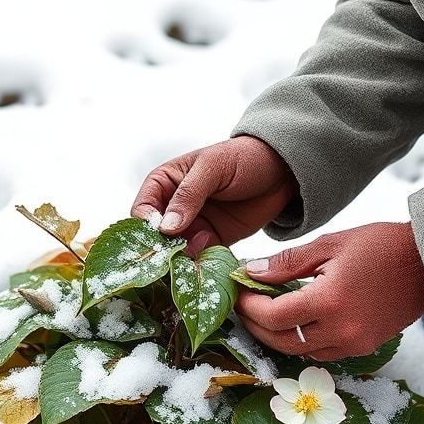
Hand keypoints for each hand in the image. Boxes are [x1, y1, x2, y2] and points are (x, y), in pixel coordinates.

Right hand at [130, 136, 298, 254]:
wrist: (282, 170)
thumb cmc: (243, 157)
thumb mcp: (213, 168)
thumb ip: (188, 195)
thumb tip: (166, 227)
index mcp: (164, 184)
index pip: (142, 211)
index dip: (146, 228)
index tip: (162, 239)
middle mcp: (173, 209)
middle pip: (155, 238)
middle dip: (162, 252)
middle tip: (173, 263)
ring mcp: (192, 227)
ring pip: (175, 253)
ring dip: (182, 262)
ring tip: (195, 265)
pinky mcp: (212, 242)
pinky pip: (199, 259)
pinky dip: (202, 266)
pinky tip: (209, 266)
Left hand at [235, 222, 423, 359]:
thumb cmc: (381, 246)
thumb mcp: (330, 244)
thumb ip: (287, 262)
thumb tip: (251, 272)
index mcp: (328, 302)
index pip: (273, 316)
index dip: (249, 307)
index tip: (239, 294)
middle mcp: (340, 330)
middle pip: (281, 341)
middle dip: (256, 326)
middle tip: (245, 308)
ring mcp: (353, 343)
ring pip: (300, 352)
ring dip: (277, 336)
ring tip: (266, 314)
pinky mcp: (364, 348)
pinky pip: (322, 354)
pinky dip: (303, 342)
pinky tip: (296, 322)